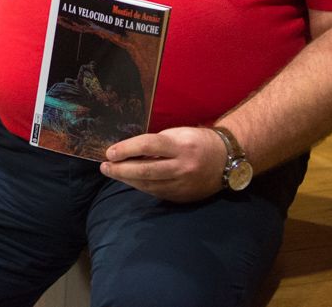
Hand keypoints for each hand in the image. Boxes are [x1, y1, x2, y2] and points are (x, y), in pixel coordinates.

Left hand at [99, 126, 225, 201]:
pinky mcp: (182, 197)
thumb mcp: (179, 134)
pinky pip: (156, 192)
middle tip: (105, 166)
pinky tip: (130, 180)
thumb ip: (156, 143)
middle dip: (121, 170)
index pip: (148, 146)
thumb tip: (129, 151)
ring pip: (148, 185)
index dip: (127, 149)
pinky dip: (141, 186)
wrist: (226, 161)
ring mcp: (183, 185)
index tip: (110, 152)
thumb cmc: (198, 141)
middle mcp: (183, 167)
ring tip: (112, 172)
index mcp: (182, 146)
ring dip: (127, 179)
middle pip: (145, 171)